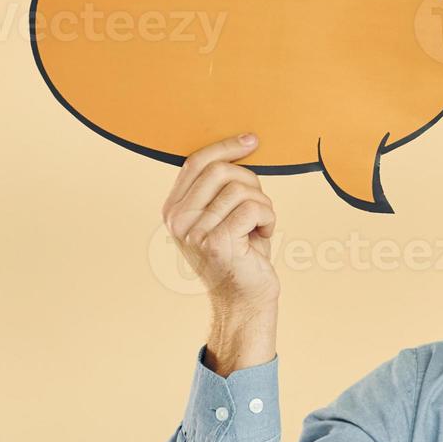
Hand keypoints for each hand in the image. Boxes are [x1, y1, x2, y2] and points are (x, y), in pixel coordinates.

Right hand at [160, 133, 279, 317]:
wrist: (245, 301)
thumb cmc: (242, 255)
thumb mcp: (225, 215)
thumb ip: (223, 186)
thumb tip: (244, 144)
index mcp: (174, 209)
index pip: (197, 162)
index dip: (226, 147)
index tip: (252, 140)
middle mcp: (178, 220)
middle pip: (221, 171)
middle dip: (251, 183)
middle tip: (259, 208)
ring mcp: (194, 232)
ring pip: (241, 189)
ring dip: (262, 205)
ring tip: (259, 227)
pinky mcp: (216, 243)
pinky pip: (253, 208)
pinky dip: (268, 219)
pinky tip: (263, 235)